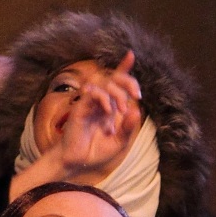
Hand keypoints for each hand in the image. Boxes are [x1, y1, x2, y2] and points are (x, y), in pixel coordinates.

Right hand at [10, 51, 141, 196]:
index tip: (130, 55)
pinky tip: (108, 110)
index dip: (123, 68)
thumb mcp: (119, 141)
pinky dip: (104, 98)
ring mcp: (90, 102)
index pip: (117, 83)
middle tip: (137, 94)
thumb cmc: (95, 152)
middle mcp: (100, 101)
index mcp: (110, 106)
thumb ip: (128, 127)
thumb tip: (137, 109)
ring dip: (117, 94)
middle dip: (128, 81)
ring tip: (121, 111)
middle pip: (114, 78)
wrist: (78, 161)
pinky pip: (93, 93)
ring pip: (105, 83)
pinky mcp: (81, 106)